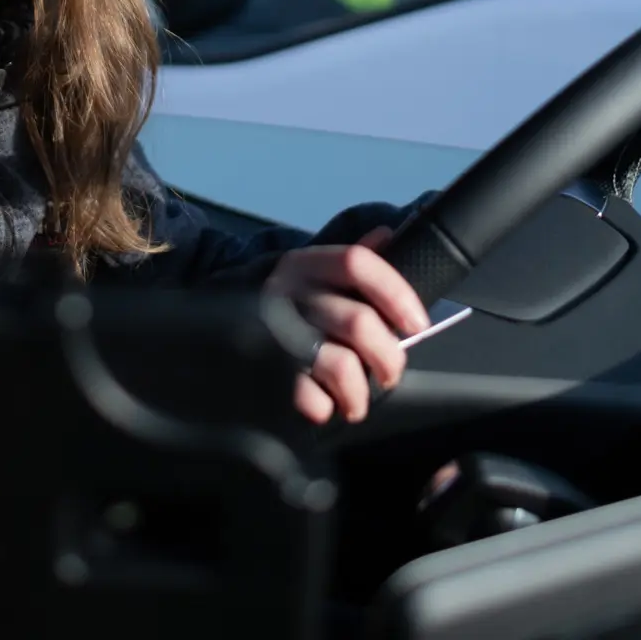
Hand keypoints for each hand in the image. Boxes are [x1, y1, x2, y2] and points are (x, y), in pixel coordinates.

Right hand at [265, 226, 430, 424]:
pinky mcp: (266, 368)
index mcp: (308, 264)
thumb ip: (355, 262)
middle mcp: (290, 292)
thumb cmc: (291, 301)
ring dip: (359, 391)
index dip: (396, 293)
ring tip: (358, 400)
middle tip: (390, 372)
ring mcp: (276, 331)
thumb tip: (387, 234)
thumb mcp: (316, 272)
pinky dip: (323, 406)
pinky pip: (306, 394)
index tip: (418, 324)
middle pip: (358, 322)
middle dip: (388, 357)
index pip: (358, 264)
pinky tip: (325, 403)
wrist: (223, 322)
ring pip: (339, 364)